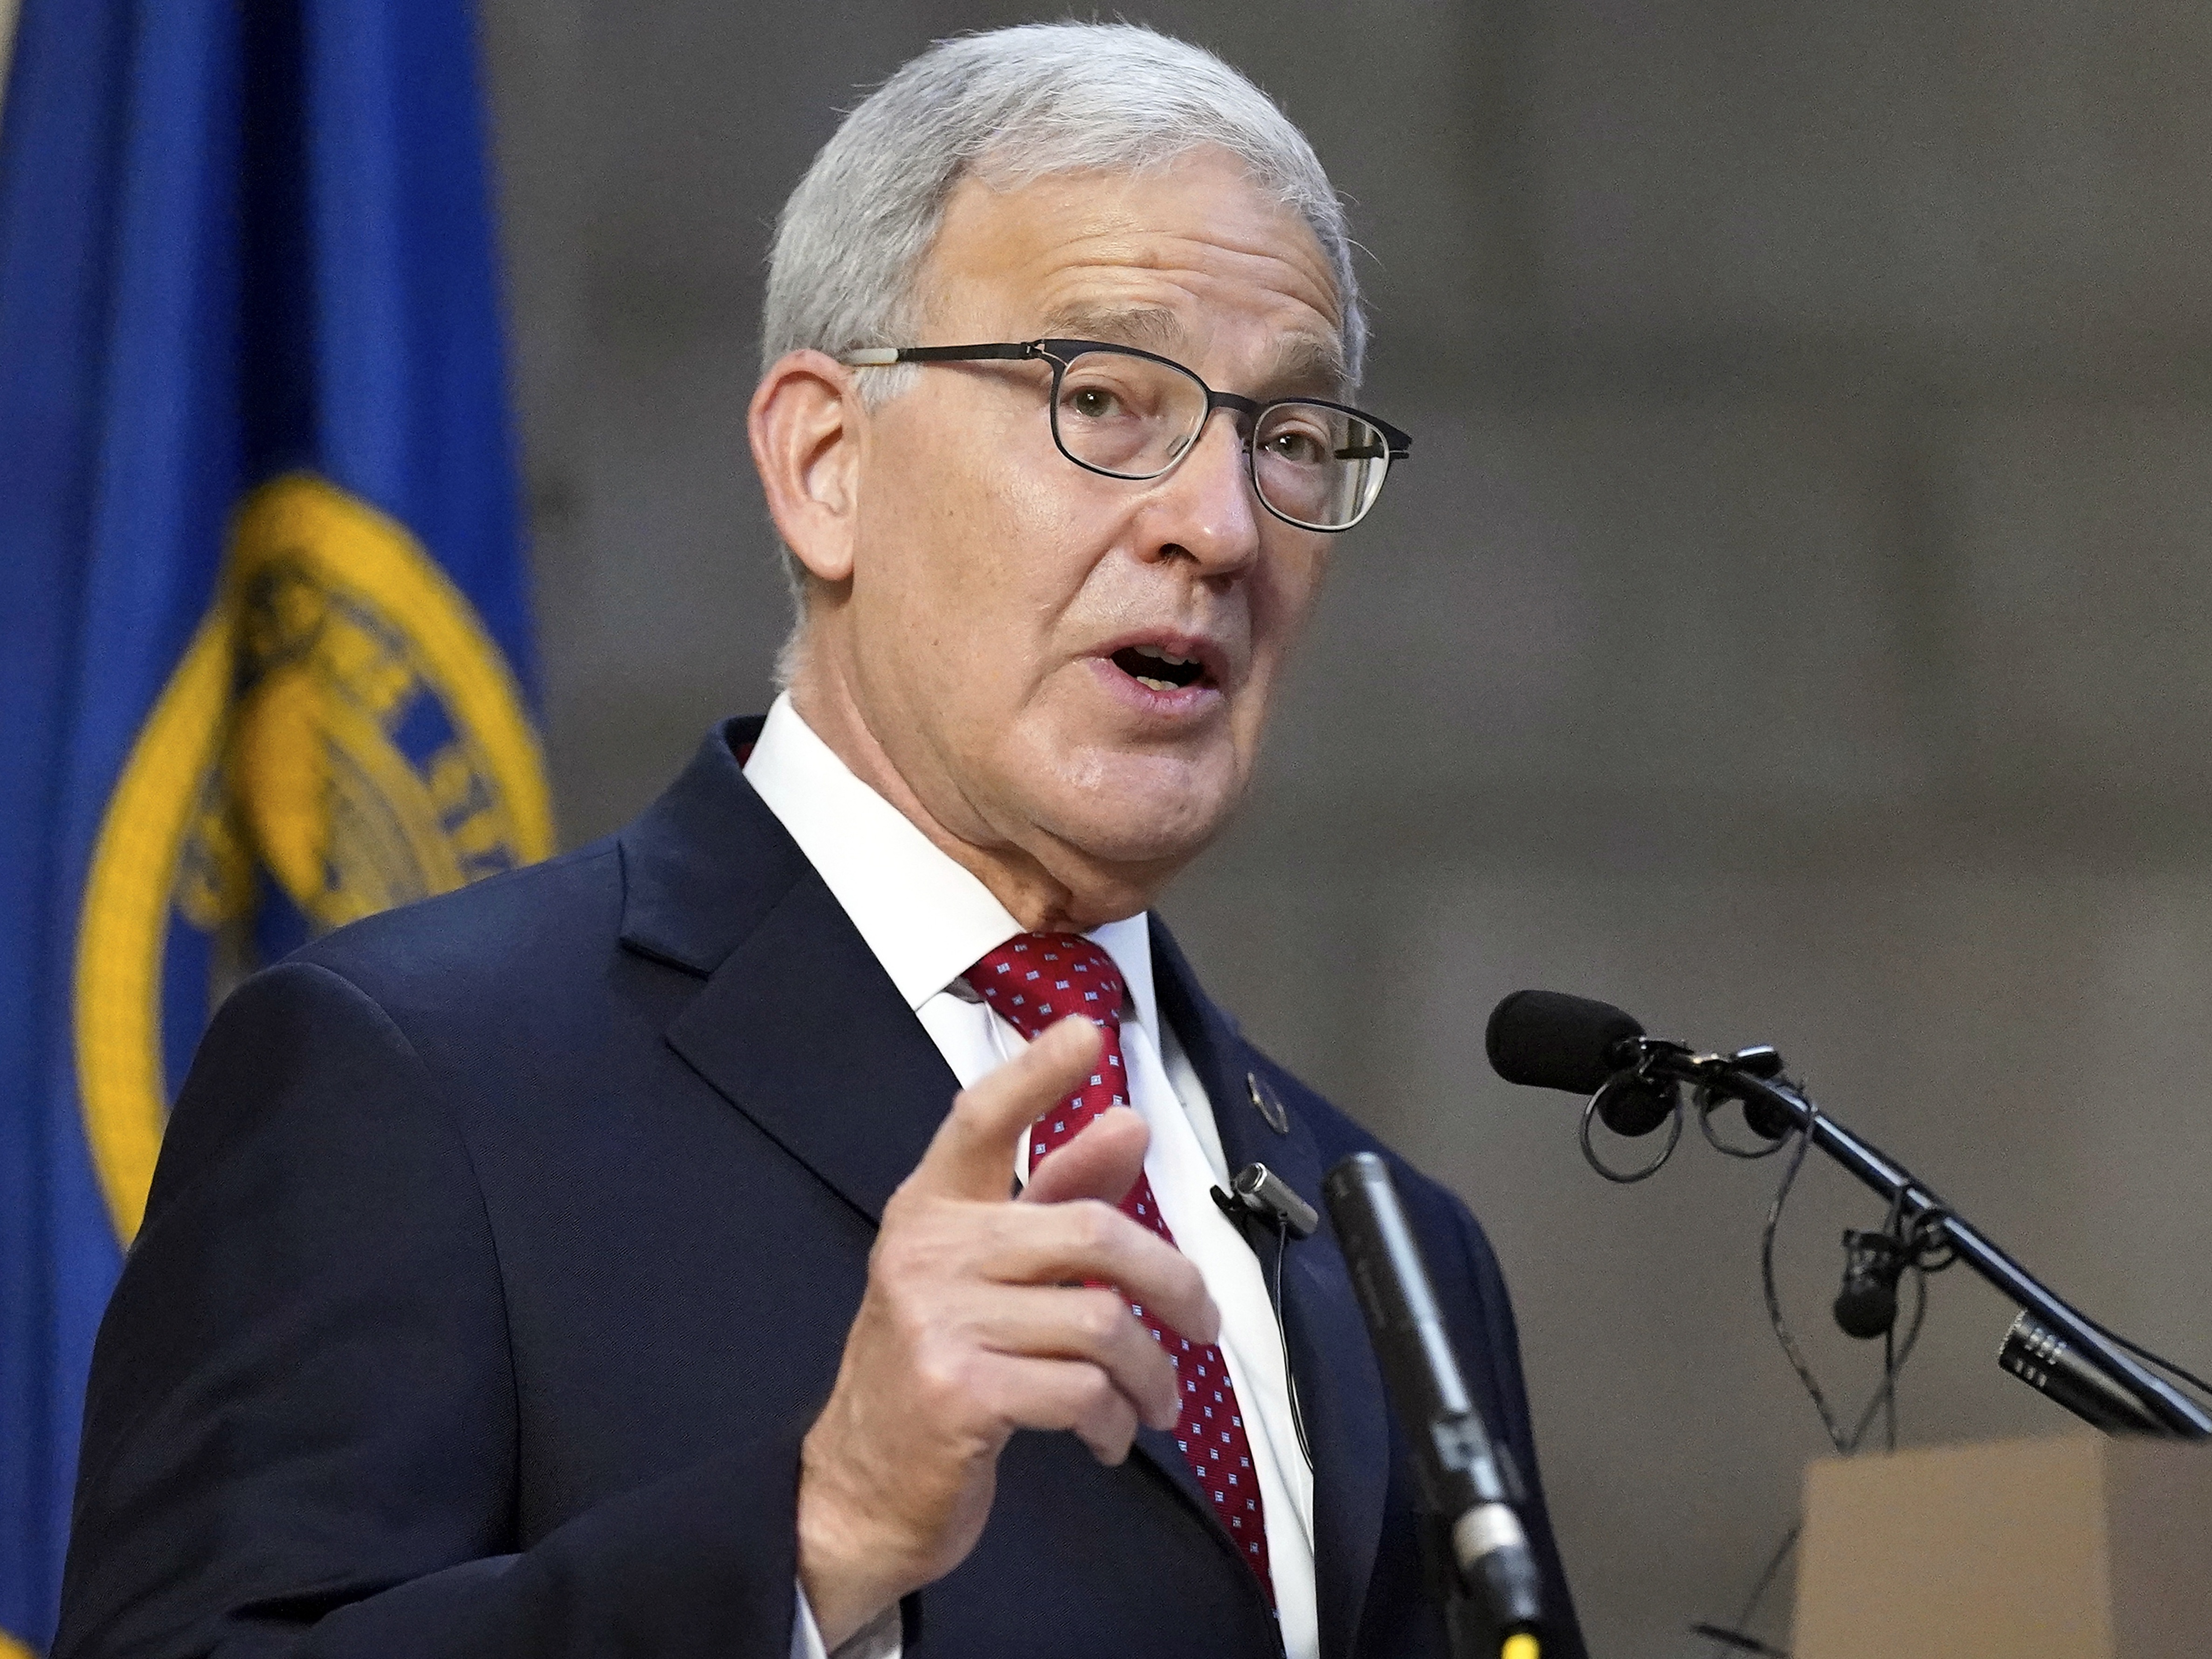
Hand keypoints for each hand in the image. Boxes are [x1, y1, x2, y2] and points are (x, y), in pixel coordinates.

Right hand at [794, 1016, 1218, 1646]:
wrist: (859, 1491)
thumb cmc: (936, 1371)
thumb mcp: (988, 1276)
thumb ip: (1056, 1199)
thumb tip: (1128, 1124)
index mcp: (931, 1209)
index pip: (981, 1119)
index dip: (1035, 1073)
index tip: (1087, 1034)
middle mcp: (928, 1252)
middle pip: (1088, 1231)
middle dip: (1171, 1282)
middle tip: (1201, 1322)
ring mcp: (938, 1321)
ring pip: (1098, 1321)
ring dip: (1149, 1374)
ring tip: (1154, 1401)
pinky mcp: (959, 1392)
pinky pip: (1081, 1390)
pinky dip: (1114, 1421)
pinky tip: (1105, 1436)